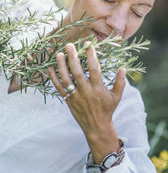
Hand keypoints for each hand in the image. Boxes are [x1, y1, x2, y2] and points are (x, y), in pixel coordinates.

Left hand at [48, 42, 125, 162]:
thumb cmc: (107, 110)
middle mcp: (86, 92)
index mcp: (98, 89)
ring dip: (61, 66)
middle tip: (69, 45)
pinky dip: (53, 78)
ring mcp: (75, 96)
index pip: (94, 70)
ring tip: (59, 54)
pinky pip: (59, 88)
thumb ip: (120, 82)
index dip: (91, 56)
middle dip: (73, 58)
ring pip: (66, 80)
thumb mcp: (117, 97)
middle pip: (77, 72)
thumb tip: (123, 68)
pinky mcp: (68, 100)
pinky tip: (50, 68)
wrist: (96, 127)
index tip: (88, 45)